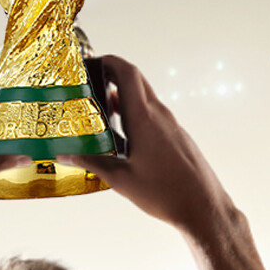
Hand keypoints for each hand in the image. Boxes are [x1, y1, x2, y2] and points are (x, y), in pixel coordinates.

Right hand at [59, 55, 234, 233]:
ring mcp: (171, 125)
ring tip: (98, 113)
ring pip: (144, 100)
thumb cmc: (165, 194)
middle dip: (112, 76)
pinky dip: (134, 116)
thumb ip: (92, 162)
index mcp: (144, 119)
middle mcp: (160, 116)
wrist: (204, 208)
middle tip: (89, 84)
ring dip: (122, 99)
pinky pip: (152, 116)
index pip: (128, 73)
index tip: (90, 62)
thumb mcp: (121, 179)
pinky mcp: (176, 137)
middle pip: (136, 81)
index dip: (109, 61)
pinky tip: (120, 137)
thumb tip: (65, 154)